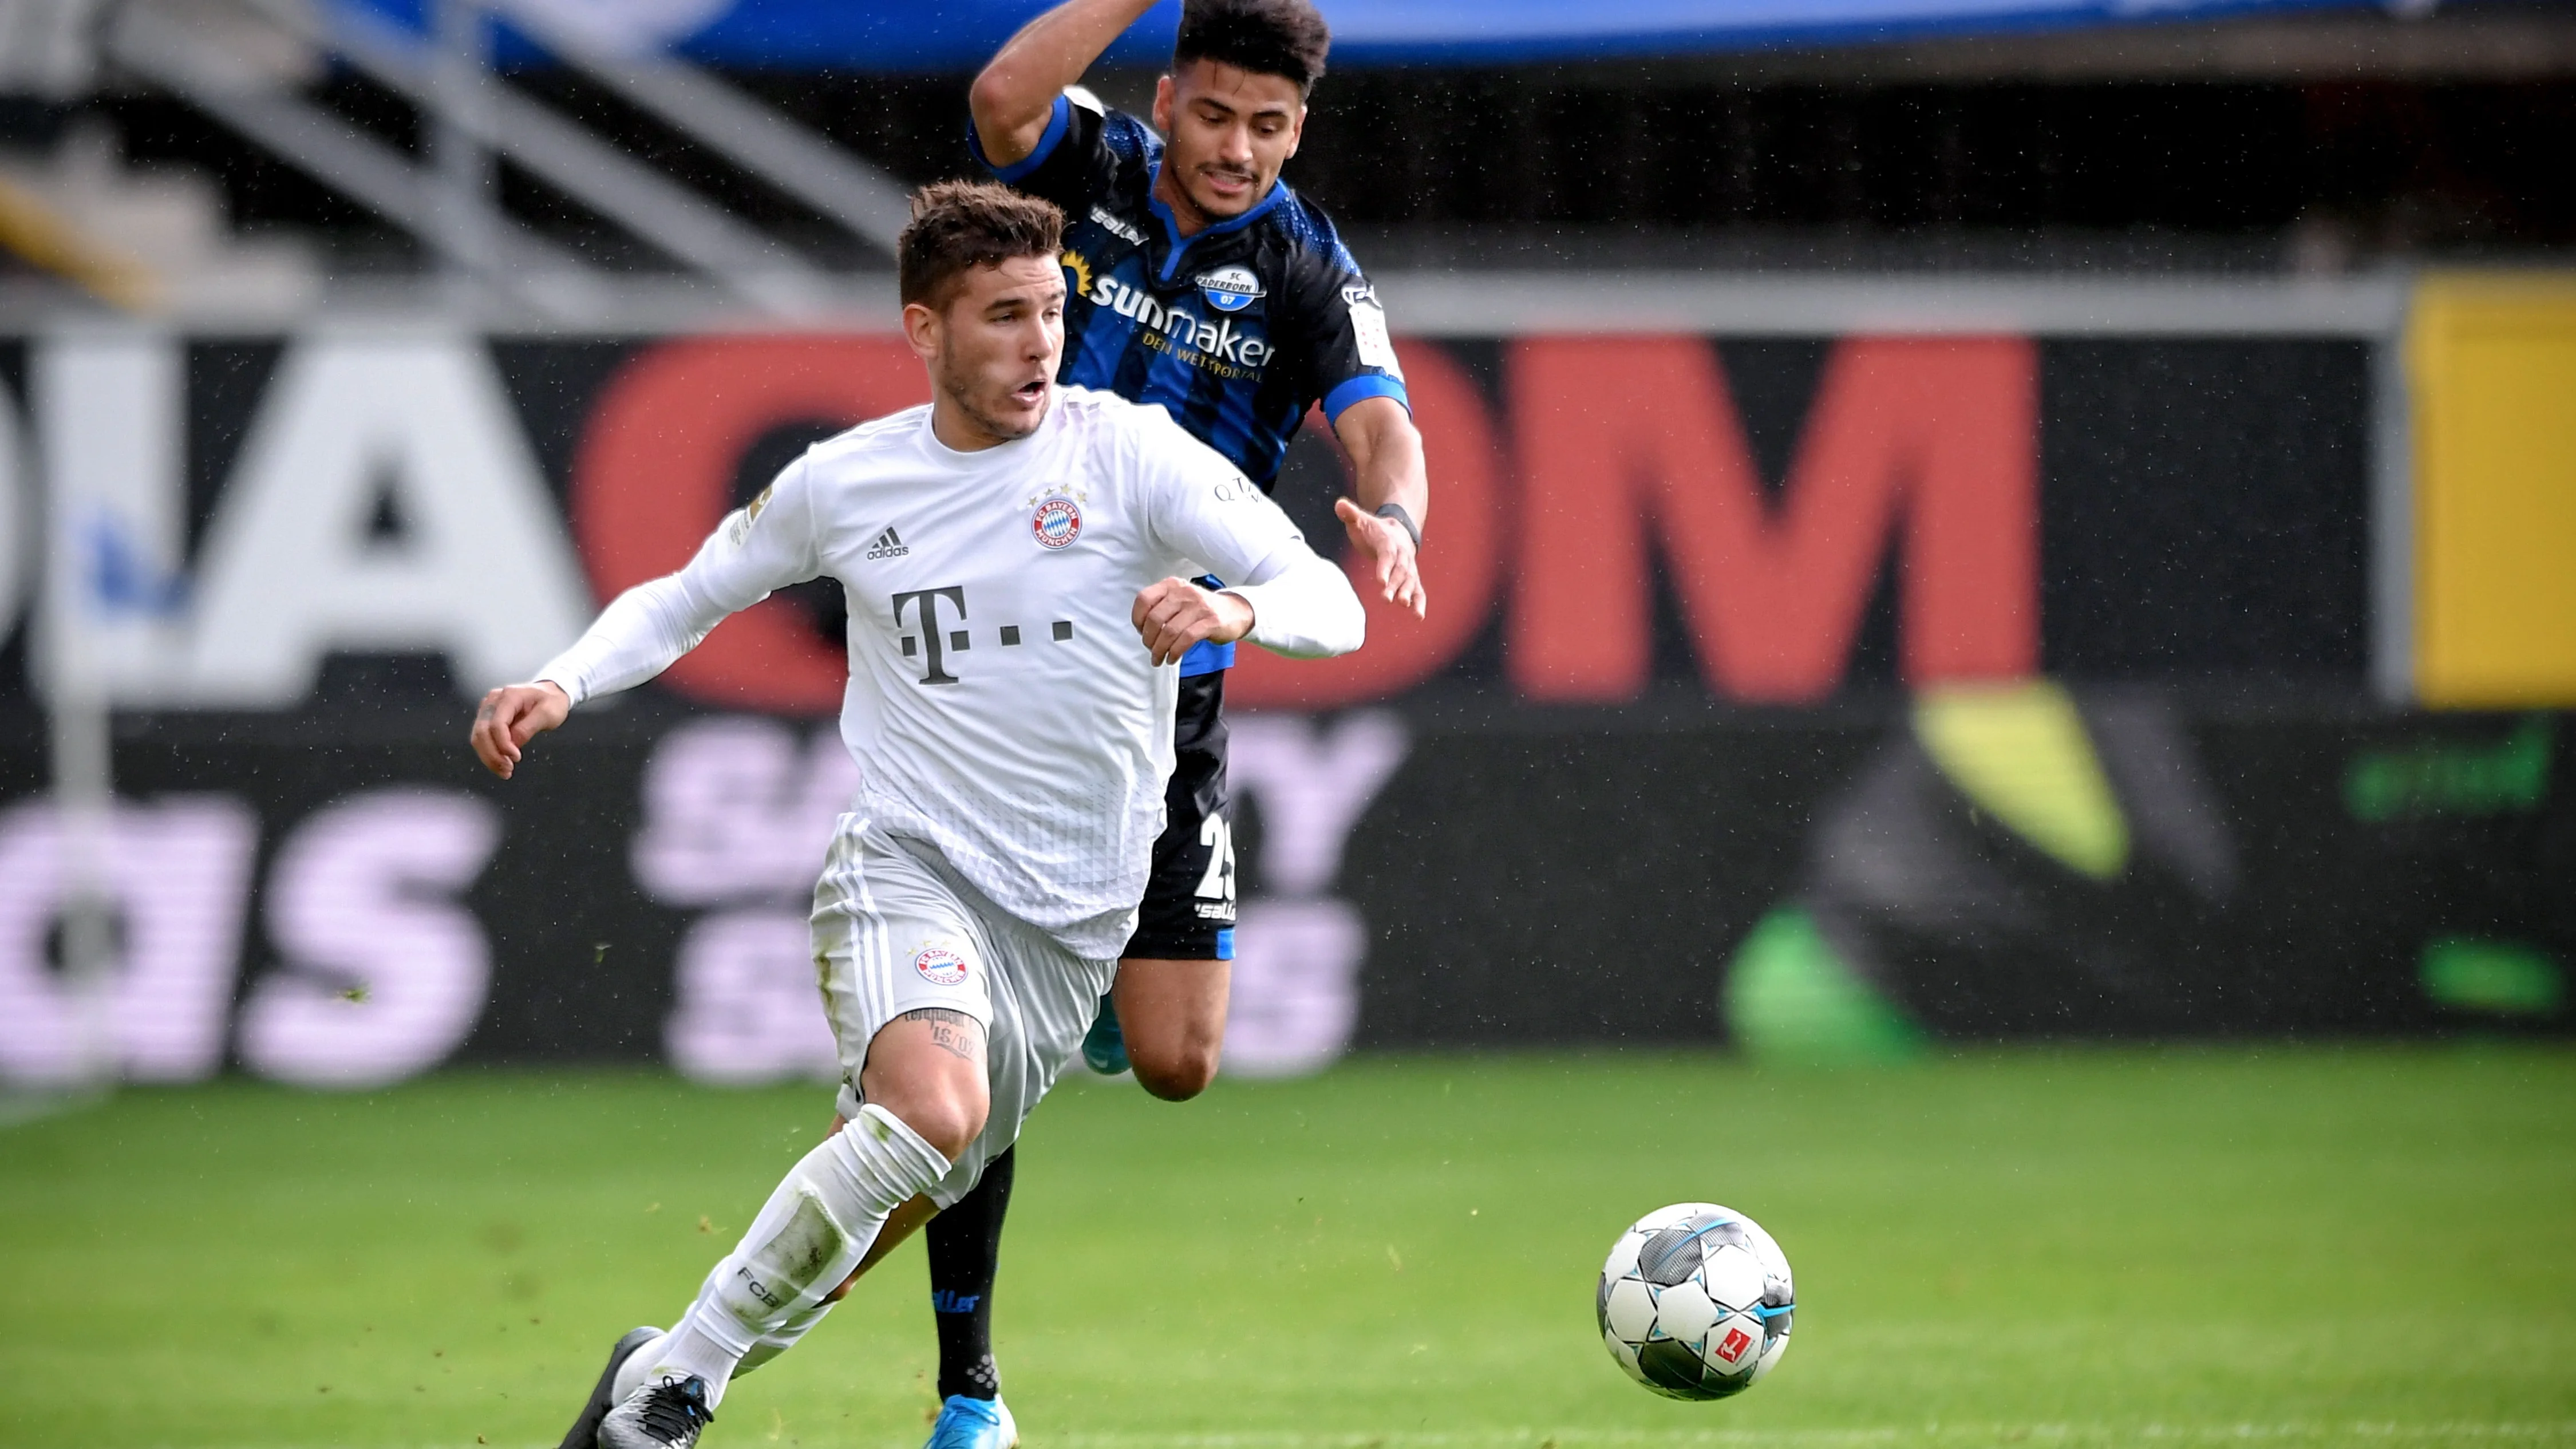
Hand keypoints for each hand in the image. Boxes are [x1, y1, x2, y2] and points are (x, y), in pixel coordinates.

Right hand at [470, 681, 570, 779]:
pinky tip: (500, 763)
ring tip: (505, 771)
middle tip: (508, 770)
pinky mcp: (488, 717)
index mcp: (509, 696)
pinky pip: (482, 738)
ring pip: (478, 737)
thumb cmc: (551, 701)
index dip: (503, 744)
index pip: (496, 724)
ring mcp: (488, 708)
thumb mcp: (548, 714)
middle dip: (493, 755)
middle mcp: (493, 700)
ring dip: (488, 757)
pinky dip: (489, 753)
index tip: (516, 758)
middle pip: (482, 732)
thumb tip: (513, 744)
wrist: (550, 693)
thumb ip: (528, 728)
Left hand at [1132, 576, 1254, 665]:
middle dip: (1149, 640)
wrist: (1236, 611)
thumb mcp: (1180, 600)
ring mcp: (1199, 606)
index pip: (1143, 599)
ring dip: (1160, 650)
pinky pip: (1186, 639)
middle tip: (1151, 650)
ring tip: (1159, 659)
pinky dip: (1175, 652)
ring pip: (1170, 632)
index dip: (1137, 619)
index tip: (1141, 632)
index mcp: (1172, 585)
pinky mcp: (1211, 621)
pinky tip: (1172, 659)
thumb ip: (1161, 607)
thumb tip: (1142, 630)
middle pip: (1155, 618)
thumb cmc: (1201, 609)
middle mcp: (1184, 592)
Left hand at [1335, 498, 1426, 618]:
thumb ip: (1350, 514)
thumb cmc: (1373, 529)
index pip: (1387, 555)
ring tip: (1405, 606)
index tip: (1380, 581)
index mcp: (1389, 542)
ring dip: (1407, 593)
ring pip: (1410, 581)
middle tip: (1386, 598)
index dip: (1384, 567)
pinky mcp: (1412, 578)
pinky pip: (1418, 590)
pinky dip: (1420, 602)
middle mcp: (1403, 555)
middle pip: (1400, 571)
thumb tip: (1339, 505)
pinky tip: (1418, 617)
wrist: (1397, 530)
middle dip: (1394, 585)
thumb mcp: (1361, 520)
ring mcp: (1409, 567)